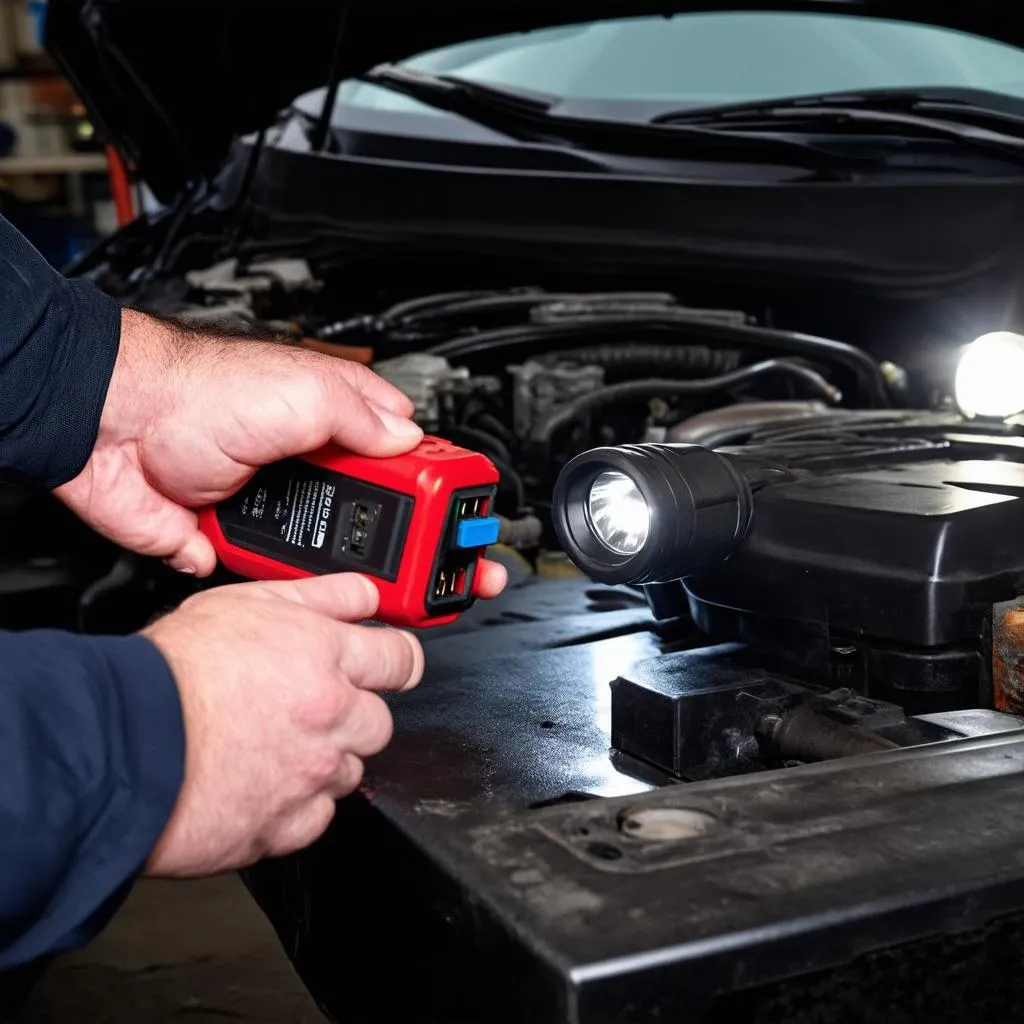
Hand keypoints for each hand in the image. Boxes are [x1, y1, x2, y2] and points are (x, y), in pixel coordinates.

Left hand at [55, 309, 506, 596]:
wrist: (111, 429)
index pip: (410, 458)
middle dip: (415, 545)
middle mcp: (315, 464)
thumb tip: (409, 435)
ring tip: (394, 593)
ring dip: (359, 571)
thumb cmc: (194, 391)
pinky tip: (321, 592)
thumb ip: (362, 416)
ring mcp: (282, 506)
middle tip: (448, 573)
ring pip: (338, 552)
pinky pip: (283, 575)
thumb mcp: (300, 389)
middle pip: (384, 514)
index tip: (469, 519)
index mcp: (339, 422)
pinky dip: (295, 585)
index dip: (443, 489)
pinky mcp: (244, 542)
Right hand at [143, 572, 420, 875]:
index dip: (394, 662)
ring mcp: (313, 773)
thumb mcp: (246, 603)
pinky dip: (295, 806)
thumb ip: (320, 597)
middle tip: (305, 711)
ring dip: (323, 761)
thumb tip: (365, 596)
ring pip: (349, 771)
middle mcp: (331, 714)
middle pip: (380, 721)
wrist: (121, 745)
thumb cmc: (170, 674)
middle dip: (352, 716)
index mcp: (325, 656)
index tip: (387, 668)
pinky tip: (259, 783)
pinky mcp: (288, 824)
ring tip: (269, 747)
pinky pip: (317, 817)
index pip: (402, 659)